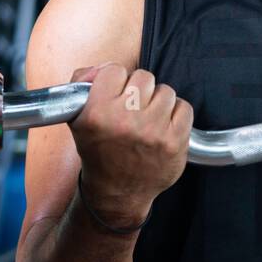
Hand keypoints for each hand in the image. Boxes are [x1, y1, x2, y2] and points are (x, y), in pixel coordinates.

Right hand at [67, 63, 193, 222]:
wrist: (117, 192)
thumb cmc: (99, 151)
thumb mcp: (78, 118)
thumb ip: (83, 84)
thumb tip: (100, 68)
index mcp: (97, 113)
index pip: (115, 70)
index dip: (115, 81)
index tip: (115, 94)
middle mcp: (125, 121)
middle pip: (143, 77)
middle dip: (138, 91)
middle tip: (132, 108)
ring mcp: (153, 132)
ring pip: (165, 91)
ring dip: (158, 102)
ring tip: (147, 119)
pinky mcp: (175, 142)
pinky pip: (184, 107)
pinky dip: (176, 114)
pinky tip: (163, 127)